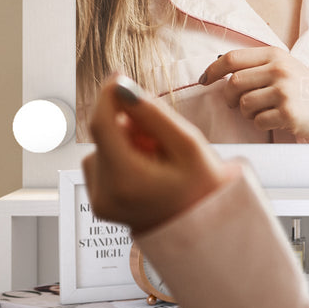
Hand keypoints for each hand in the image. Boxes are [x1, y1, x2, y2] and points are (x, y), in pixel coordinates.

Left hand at [83, 74, 237, 233]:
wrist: (207, 231)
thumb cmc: (204, 187)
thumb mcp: (188, 144)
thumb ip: (154, 113)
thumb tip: (123, 88)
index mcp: (125, 179)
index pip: (101, 124)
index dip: (109, 95)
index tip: (121, 76)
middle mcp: (105, 193)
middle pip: (104, 136)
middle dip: (127, 123)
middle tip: (161, 132)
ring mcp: (101, 202)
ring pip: (102, 149)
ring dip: (125, 140)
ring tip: (159, 153)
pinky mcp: (101, 204)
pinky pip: (103, 165)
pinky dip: (122, 157)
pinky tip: (148, 166)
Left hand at [199, 47, 308, 140]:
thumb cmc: (299, 86)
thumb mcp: (281, 66)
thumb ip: (254, 65)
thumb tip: (216, 70)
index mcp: (274, 55)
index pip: (233, 58)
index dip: (213, 70)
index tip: (204, 80)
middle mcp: (279, 70)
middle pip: (234, 84)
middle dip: (228, 98)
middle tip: (234, 104)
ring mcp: (284, 91)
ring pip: (244, 104)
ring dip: (246, 113)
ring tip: (260, 111)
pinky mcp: (288, 113)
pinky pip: (258, 121)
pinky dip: (261, 123)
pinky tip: (274, 119)